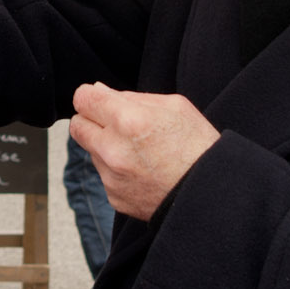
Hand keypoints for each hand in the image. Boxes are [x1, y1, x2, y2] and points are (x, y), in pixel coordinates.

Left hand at [67, 82, 221, 219]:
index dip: (91, 96)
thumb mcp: (174, 106)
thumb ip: (131, 96)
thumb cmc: (199, 147)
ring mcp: (112, 177)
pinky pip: (105, 175)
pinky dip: (118, 171)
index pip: (83, 99)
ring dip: (107, 147)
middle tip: (115, 123)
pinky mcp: (115, 197)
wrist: (212, 195)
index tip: (99, 99)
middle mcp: (114, 150)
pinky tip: (144, 172)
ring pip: (92, 151)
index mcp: (129, 121)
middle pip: (77, 126)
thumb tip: (99, 91)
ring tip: (142, 152)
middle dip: (91, 120)